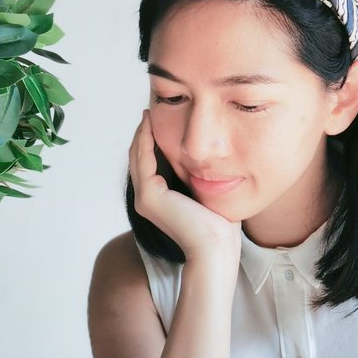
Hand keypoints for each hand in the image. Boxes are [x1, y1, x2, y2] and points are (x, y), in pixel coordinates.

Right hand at [129, 111, 240, 262]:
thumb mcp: (207, 194)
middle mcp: (146, 198)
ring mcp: (144, 198)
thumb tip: (210, 161)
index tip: (162, 118)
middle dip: (144, 132)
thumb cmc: (219, 226)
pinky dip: (145, 139)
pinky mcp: (149, 196)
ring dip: (142, 132)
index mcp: (158, 199)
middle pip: (140, 156)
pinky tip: (151, 122)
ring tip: (149, 112)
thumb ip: (201, 178)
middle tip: (150, 109)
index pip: (150, 163)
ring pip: (138, 155)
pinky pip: (143, 158)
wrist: (216, 248)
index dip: (153, 140)